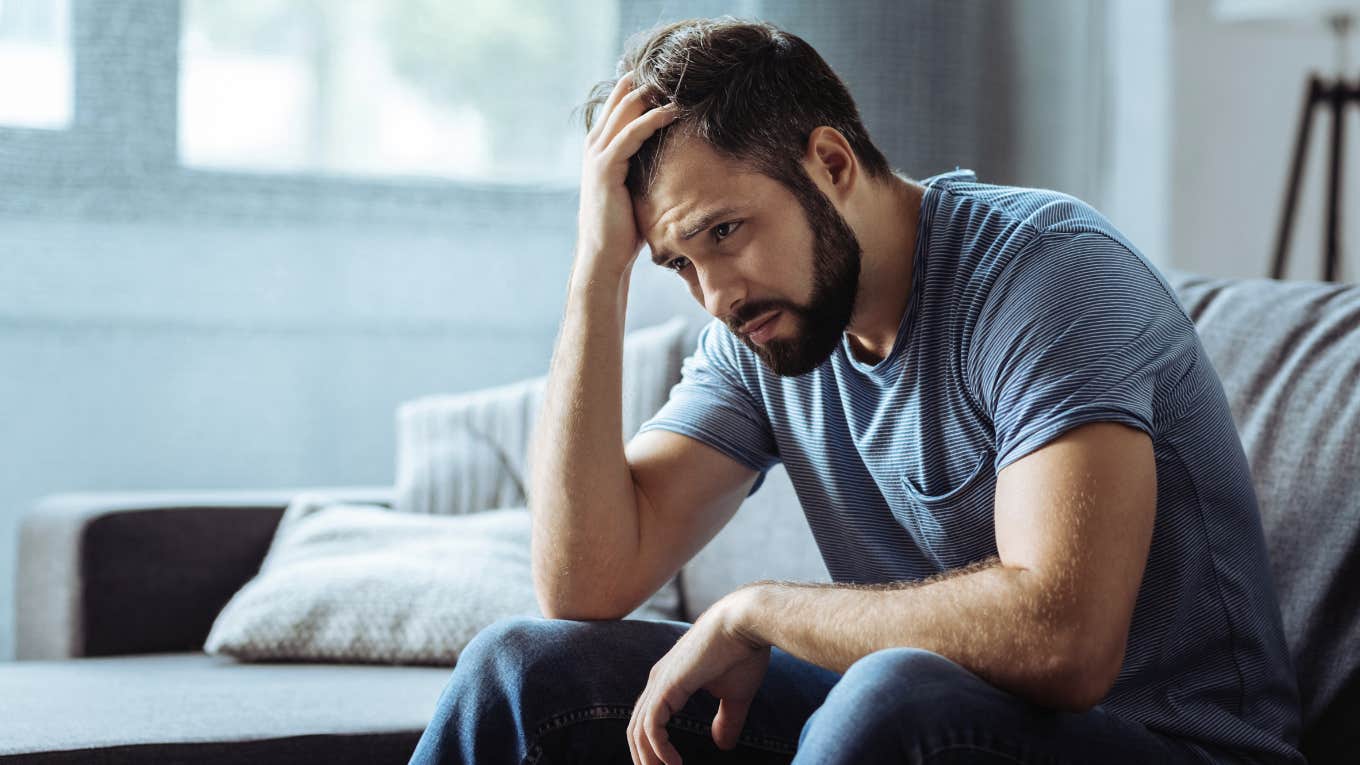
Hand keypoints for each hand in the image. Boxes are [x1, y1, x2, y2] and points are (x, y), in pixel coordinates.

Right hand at [576, 70, 679, 280]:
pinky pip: (631, 133)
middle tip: (679, 72)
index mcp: (601, 147)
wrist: (604, 255)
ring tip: (680, 83)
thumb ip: (646, 167)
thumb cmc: (624, 228)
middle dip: (649, 82)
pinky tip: (672, 111)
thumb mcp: (637, 188)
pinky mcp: (605, 167)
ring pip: (625, 110)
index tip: (673, 79)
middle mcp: (595, 144)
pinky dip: (652, 119)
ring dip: (653, 94)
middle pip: (621, 98)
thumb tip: (679, 158)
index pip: (621, 104)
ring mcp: (597, 154)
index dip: (643, 88)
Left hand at [627, 596, 769, 764]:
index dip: (653, 748)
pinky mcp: (667, 685)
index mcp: (669, 681)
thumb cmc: (743, 653)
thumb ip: (726, 720)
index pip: (648, 720)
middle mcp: (658, 681)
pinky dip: (658, 748)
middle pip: (636, 728)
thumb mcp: (735, 695)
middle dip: (645, 758)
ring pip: (639, 730)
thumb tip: (722, 745)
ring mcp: (659, 682)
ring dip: (649, 759)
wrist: (746, 623)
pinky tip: (673, 764)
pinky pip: (651, 725)